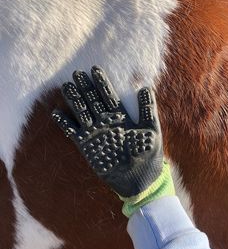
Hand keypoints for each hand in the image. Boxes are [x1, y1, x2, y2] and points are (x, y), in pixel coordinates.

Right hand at [52, 66, 162, 197]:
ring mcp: (95, 133)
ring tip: (66, 86)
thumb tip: (145, 87)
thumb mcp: (152, 131)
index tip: (95, 69)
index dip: (102, 83)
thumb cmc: (148, 155)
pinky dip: (64, 123)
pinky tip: (56, 112)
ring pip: (82, 112)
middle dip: (85, 87)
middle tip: (76, 73)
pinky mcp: (86, 146)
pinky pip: (72, 132)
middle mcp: (106, 122)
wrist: (139, 179)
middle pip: (93, 101)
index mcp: (121, 117)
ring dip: (74, 100)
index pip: (109, 96)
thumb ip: (147, 110)